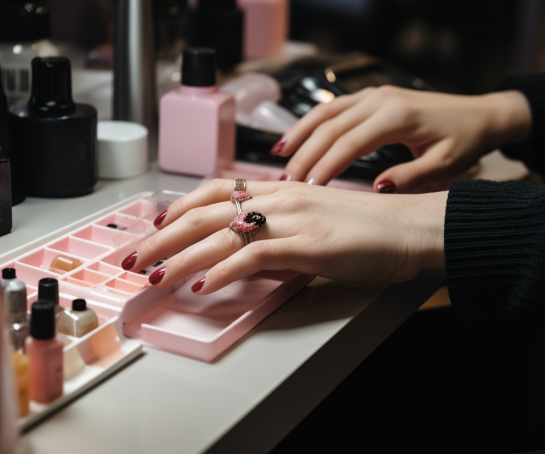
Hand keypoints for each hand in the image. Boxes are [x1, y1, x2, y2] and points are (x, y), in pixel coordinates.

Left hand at [123, 179, 446, 293]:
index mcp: (279, 190)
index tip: (156, 224)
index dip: (179, 206)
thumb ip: (275, 234)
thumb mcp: (312, 222)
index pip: (215, 190)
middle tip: (134, 257)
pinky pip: (253, 257)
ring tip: (154, 275)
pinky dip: (223, 272)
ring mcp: (292, 220)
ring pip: (220, 235)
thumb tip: (243, 255)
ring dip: (180, 257)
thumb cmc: (367, 228)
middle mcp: (279, 199)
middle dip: (162, 237)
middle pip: (204, 213)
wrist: (410, 228)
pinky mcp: (307, 246)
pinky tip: (203, 287)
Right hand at [273, 86, 530, 191]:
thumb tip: (375, 189)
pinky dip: (312, 122)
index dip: (326, 165)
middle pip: (330, 126)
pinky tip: (297, 137)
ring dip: (301, 133)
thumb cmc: (464, 142)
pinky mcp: (372, 95)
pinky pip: (334, 107)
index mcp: (397, 116)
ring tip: (279, 156)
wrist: (481, 115)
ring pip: (326, 112)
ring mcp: (374, 94)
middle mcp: (380, 99)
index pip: (350, 142)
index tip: (309, 188)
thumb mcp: (444, 166)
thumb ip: (410, 179)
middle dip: (306, 153)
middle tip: (287, 180)